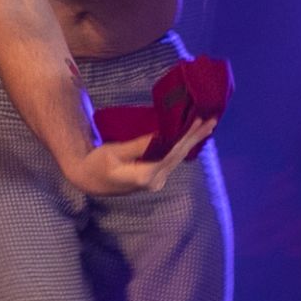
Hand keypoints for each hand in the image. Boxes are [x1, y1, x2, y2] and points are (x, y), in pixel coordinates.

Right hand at [62, 117, 213, 196]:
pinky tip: (194, 137)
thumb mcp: (114, 152)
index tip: (199, 120)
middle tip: (213, 119)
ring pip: (178, 158)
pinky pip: (172, 160)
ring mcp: (157, 181)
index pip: (172, 152)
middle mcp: (155, 181)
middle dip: (196, 136)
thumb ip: (139, 146)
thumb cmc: (96, 164)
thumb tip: (161, 135)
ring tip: (208, 125)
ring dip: (192, 141)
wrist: (88, 181)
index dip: (187, 136)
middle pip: (179, 155)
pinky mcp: (156, 178)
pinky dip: (183, 147)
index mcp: (145, 175)